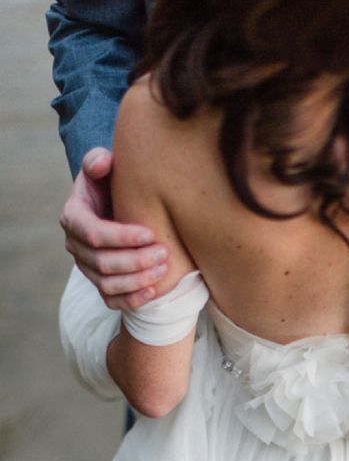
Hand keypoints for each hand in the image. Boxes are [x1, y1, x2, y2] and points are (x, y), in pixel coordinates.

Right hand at [59, 147, 169, 309]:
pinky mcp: (100, 283)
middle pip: (102, 263)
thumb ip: (98, 160)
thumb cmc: (111, 184)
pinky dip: (131, 300)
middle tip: (164, 253)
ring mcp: (87, 268)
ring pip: (107, 284)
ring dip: (136, 280)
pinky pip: (110, 300)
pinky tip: (152, 292)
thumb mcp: (103, 167)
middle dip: (134, 260)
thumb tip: (103, 163)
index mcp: (74, 217)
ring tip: (163, 270)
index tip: (150, 234)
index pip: (93, 234)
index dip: (121, 237)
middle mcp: (76, 246)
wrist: (115, 207)